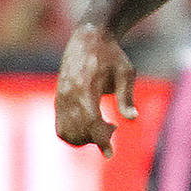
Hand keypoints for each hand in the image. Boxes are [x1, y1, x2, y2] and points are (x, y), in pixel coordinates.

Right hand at [55, 23, 137, 157]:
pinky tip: (90, 125)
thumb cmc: (111, 55)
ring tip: (101, 126)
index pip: (90, 122)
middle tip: (111, 126)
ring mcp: (61, 97)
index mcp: (85, 87)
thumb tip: (132, 119)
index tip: (109, 153)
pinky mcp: (58, 99)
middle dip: (95, 139)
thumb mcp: (126, 72)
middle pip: (78, 131)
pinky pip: (60, 126)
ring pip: (65, 132)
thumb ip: (127, 97)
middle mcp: (69, 94)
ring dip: (83, 139)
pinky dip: (73, 133)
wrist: (89, 37)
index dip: (100, 140)